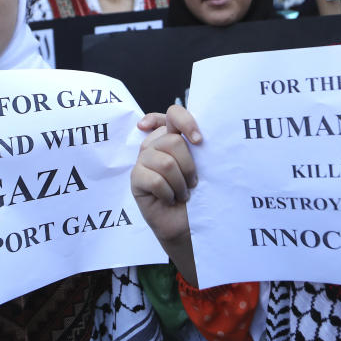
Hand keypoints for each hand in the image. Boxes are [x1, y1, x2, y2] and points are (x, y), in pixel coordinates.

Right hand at [131, 105, 200, 284]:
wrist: (191, 226)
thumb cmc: (200, 194)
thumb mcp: (205, 166)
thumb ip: (198, 145)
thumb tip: (198, 136)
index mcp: (172, 135)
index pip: (173, 114)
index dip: (185, 122)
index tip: (198, 140)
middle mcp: (156, 144)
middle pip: (172, 140)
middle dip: (189, 165)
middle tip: (194, 182)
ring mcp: (143, 161)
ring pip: (165, 161)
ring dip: (180, 183)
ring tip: (183, 193)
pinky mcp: (136, 179)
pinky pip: (154, 179)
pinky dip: (168, 193)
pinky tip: (170, 200)